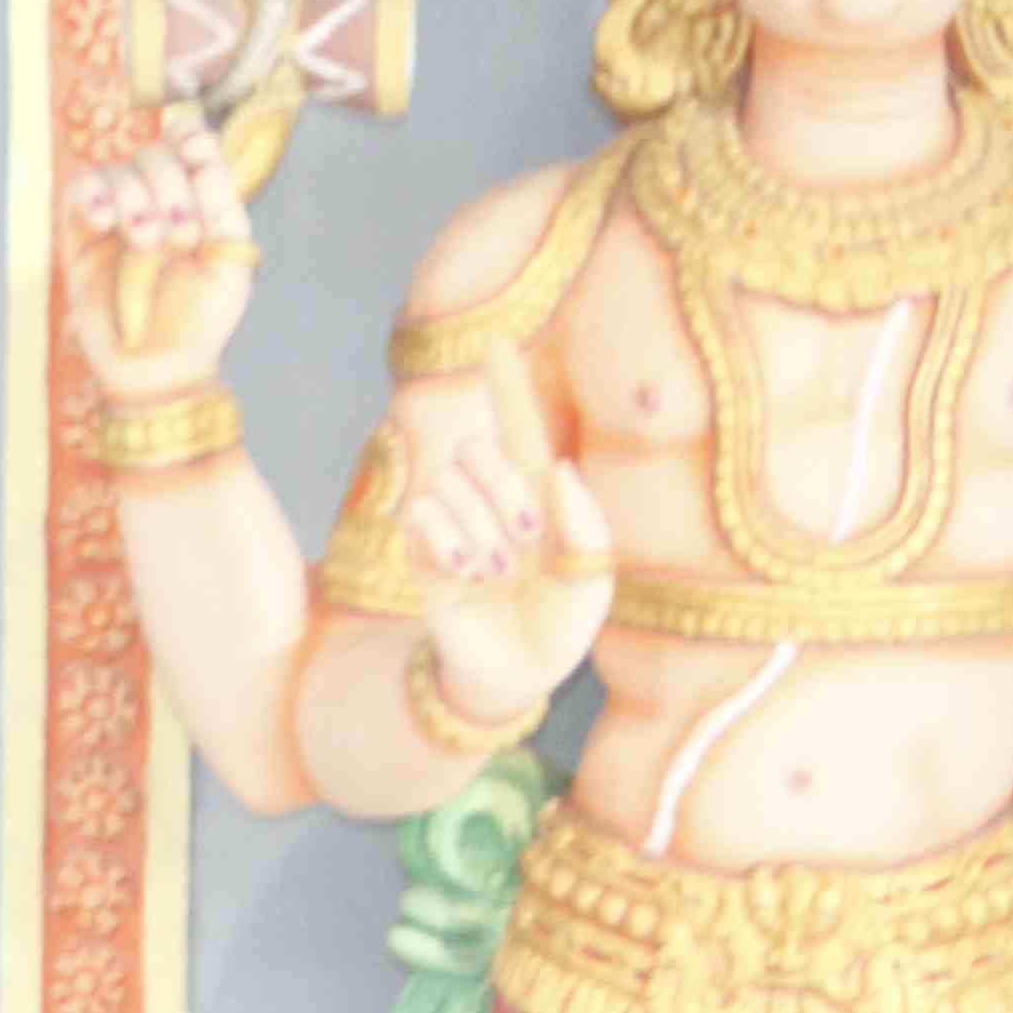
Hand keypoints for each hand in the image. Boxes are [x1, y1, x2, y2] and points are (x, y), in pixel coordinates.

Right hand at [62, 104, 258, 401]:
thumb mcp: (231, 259)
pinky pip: (77, 192)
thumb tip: (202, 150)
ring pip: (116, 170)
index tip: (199, 159)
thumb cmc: (201, 316)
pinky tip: (104, 222)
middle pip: (153, 152)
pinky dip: (91, 196)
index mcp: (196, 196)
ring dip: (134, 200)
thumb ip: (223, 202)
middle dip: (169, 187)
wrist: (159, 366)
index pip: (189, 139)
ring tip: (145, 244)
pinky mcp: (78, 236)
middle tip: (181, 237)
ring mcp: (115, 214)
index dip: (191, 138)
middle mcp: (154, 197)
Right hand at [413, 345, 617, 730]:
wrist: (516, 671)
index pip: (518, 426)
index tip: (495, 342)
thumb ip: (583, 518)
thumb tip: (552, 465)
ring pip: (447, 481)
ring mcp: (453, 522)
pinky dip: (446, 539)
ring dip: (477, 525)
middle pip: (478, 448)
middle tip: (524, 536)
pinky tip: (464, 571)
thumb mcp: (592, 573)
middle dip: (502, 486)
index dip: (505, 385)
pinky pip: (420, 513)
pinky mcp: (422, 549)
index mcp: (538, 494)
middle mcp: (492, 499)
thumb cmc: (562, 624)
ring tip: (494, 570)